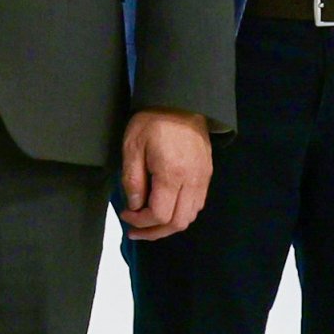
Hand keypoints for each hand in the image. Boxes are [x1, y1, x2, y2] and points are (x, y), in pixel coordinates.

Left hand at [119, 109, 213, 240]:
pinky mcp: (207, 174)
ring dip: (169, 225)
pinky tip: (165, 208)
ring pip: (190, 217)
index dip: (141, 222)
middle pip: (178, 222)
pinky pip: (197, 204)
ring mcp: (203, 178)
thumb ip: (132, 180)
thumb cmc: (152, 122)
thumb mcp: (132, 147)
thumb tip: (134, 207)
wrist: (182, 101)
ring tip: (149, 223)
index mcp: (172, 174)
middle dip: (154, 232)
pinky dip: (181, 213)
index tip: (126, 215)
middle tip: (135, 230)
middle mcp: (192, 180)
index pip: (160, 214)